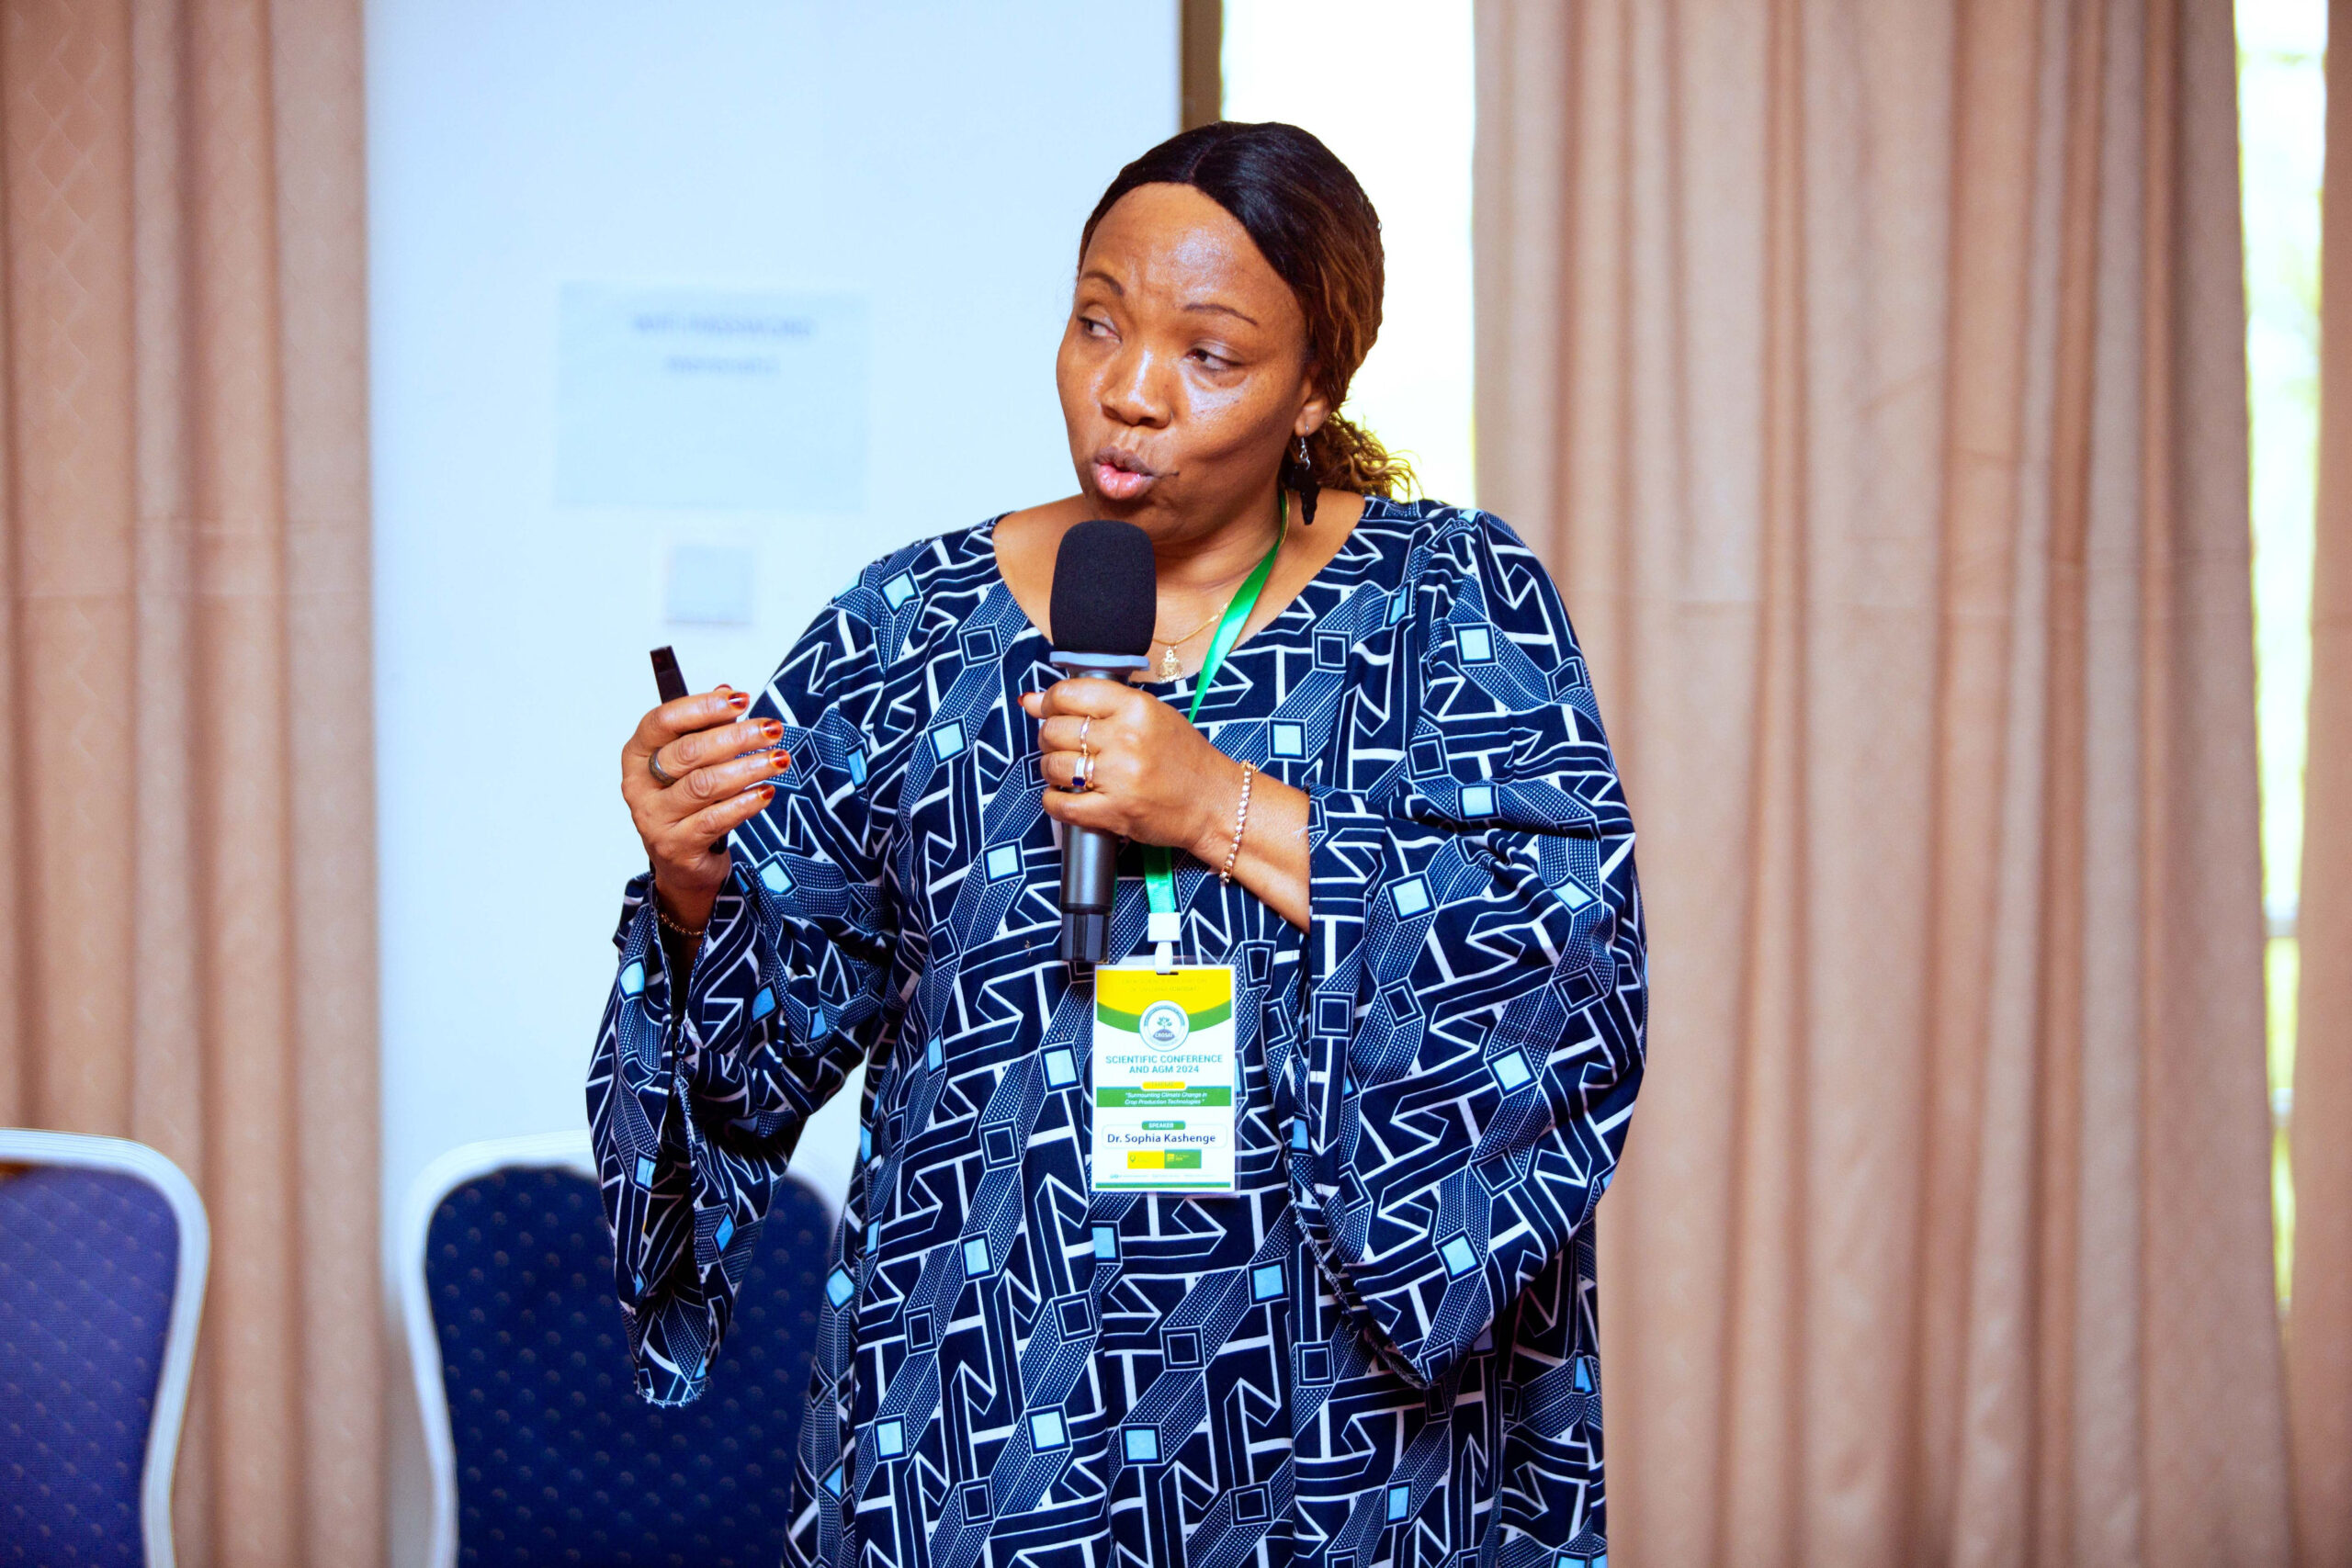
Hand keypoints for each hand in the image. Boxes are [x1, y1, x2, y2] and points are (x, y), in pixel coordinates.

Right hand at [620, 686, 790, 931]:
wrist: (681, 861)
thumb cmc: (686, 802)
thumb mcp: (690, 763)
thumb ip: (704, 727)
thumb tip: (727, 691)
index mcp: (637, 754)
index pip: (662, 721)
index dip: (702, 706)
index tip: (741, 700)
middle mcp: (638, 785)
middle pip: (688, 752)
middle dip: (736, 737)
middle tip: (772, 729)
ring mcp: (654, 818)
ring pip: (704, 785)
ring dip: (747, 768)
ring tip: (779, 759)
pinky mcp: (676, 845)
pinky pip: (714, 819)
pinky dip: (744, 803)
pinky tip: (765, 792)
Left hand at [1021, 679, 1239, 861]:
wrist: (1214, 802)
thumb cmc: (1185, 759)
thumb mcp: (1151, 715)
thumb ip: (1097, 704)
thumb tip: (1033, 701)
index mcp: (1136, 708)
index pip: (1069, 694)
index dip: (1050, 702)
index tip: (1051, 710)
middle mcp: (1126, 739)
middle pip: (1055, 730)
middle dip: (1049, 737)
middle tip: (1062, 744)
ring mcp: (1118, 777)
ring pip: (1053, 765)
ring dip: (1051, 768)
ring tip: (1067, 770)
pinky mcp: (1113, 812)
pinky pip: (1060, 805)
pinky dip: (1054, 801)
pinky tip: (1065, 796)